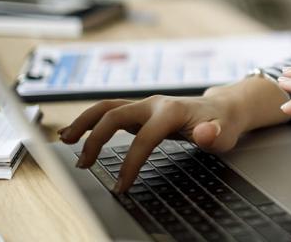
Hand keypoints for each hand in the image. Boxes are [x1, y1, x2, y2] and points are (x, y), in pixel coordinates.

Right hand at [59, 76, 290, 192]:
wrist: (223, 108)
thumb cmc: (222, 123)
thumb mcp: (225, 133)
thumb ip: (214, 134)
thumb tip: (204, 133)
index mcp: (171, 110)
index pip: (144, 137)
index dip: (132, 162)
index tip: (122, 185)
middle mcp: (154, 103)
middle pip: (115, 115)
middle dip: (96, 139)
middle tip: (84, 164)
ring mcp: (145, 105)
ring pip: (107, 108)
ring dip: (84, 123)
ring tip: (65, 141)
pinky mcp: (140, 111)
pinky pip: (110, 112)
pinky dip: (90, 121)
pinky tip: (74, 133)